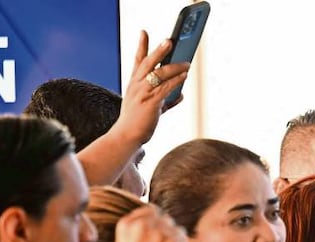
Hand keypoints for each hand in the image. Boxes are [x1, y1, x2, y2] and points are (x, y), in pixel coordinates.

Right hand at [111, 31, 189, 147]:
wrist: (127, 136)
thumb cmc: (137, 121)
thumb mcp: (150, 106)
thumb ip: (165, 100)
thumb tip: (181, 95)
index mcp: (134, 83)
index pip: (137, 60)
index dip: (142, 46)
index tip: (144, 32)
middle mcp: (136, 85)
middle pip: (148, 62)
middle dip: (159, 50)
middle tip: (169, 40)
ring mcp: (142, 93)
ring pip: (159, 74)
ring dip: (175, 67)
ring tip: (187, 62)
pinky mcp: (150, 103)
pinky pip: (165, 88)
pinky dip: (176, 81)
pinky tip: (184, 77)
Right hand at [115, 205, 188, 241]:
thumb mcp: (123, 239)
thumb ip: (135, 220)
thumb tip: (153, 210)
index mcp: (132, 225)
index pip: (152, 211)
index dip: (155, 222)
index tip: (155, 232)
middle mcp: (147, 228)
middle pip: (166, 219)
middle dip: (165, 231)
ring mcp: (163, 237)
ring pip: (178, 230)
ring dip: (174, 239)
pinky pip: (185, 241)